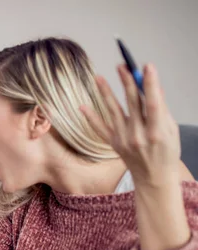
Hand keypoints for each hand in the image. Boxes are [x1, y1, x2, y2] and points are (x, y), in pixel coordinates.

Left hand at [81, 64, 179, 187]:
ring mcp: (124, 139)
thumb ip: (161, 111)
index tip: (146, 66)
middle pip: (132, 103)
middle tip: (122, 65)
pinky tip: (82, 106)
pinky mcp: (114, 143)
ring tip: (98, 77)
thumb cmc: (166, 153)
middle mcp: (138, 135)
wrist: (153, 179)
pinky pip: (100, 128)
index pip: (153, 103)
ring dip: (105, 93)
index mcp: (157, 132)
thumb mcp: (172, 131)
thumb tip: (153, 88)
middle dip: (127, 82)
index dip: (149, 84)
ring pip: (113, 111)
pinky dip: (91, 117)